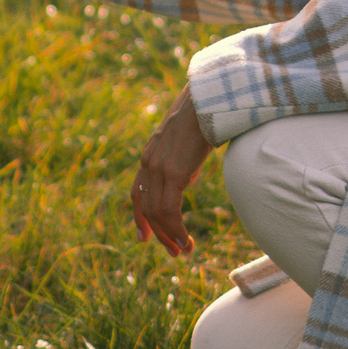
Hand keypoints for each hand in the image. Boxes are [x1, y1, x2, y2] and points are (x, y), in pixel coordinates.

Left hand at [129, 86, 212, 257]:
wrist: (209, 98)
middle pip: (145, 207)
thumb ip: (181, 158)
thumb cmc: (205, 114)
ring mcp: (159, 168)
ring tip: (183, 251)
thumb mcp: (187, 140)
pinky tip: (185, 241)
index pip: (138, 192)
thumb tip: (186, 174)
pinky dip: (175, 230)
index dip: (140, 217)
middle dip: (156, 232)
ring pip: (156, 213)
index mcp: (152, 154)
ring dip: (168, 236)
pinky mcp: (174, 173)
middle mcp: (149, 162)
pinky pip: (169, 210)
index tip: (145, 237)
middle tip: (171, 251)